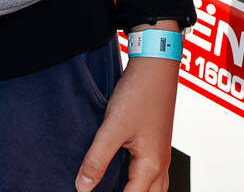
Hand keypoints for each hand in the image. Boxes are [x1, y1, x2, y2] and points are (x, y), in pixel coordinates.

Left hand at [76, 29, 179, 191]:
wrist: (156, 64)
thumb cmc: (140, 93)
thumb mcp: (113, 128)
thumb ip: (97, 160)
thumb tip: (83, 188)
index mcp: (151, 165)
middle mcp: (160, 163)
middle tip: (103, 191)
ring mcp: (161, 152)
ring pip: (154, 187)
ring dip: (136, 191)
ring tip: (113, 187)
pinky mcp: (156, 141)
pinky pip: (151, 172)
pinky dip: (138, 180)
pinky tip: (122, 172)